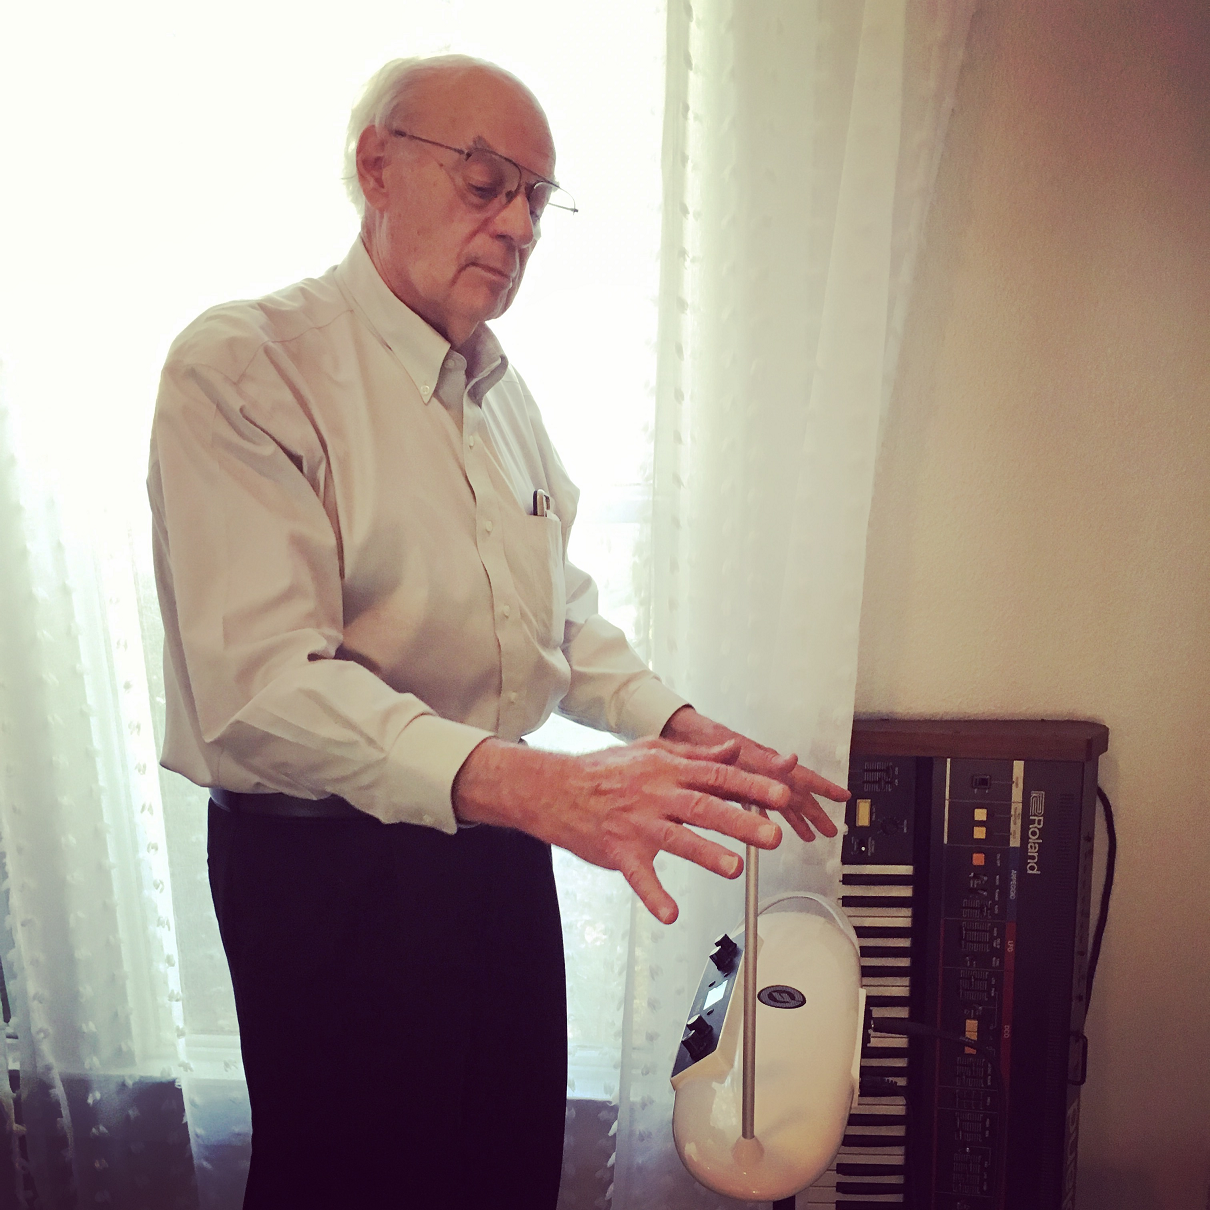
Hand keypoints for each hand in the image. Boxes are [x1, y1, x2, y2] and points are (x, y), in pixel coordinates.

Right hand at [451, 735, 794, 924]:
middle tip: (772, 835)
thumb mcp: (653, 751)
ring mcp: (638, 823)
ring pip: (677, 839)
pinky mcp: (620, 851)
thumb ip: (697, 754)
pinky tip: (670, 913)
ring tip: (734, 869)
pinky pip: (639, 876)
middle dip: (741, 821)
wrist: (555, 788)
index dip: (753, 785)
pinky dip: (654, 895)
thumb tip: (734, 750)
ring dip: (707, 854)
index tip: (783, 794)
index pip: (719, 776)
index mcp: (669, 770)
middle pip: (705, 807)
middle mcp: (657, 795)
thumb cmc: (606, 769)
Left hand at [660, 706, 847, 843]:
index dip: (823, 788)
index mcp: (765, 762)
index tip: (842, 796)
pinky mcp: (735, 783)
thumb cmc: (705, 738)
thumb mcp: (737, 751)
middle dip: (815, 810)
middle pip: (795, 791)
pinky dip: (770, 816)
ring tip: (812, 835)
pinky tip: (772, 826)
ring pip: (779, 799)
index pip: (801, 777)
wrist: (679, 734)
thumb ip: (764, 759)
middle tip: (831, 828)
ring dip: (797, 817)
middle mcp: (761, 768)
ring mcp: (750, 776)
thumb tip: (792, 761)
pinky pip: (759, 802)